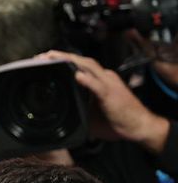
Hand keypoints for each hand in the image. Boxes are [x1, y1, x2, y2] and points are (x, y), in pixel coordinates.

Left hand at [42, 50, 169, 154]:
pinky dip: (87, 80)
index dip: (64, 60)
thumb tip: (61, 113)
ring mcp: (109, 84)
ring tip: (53, 57)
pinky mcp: (112, 95)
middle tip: (42, 55)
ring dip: (70, 60)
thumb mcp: (92, 113)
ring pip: (89, 67)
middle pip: (82, 61)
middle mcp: (105, 77)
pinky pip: (98, 86)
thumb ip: (78, 107)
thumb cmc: (118, 120)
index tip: (46, 59)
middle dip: (62, 56)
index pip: (80, 65)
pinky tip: (77, 76)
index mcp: (101, 80)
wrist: (140, 127)